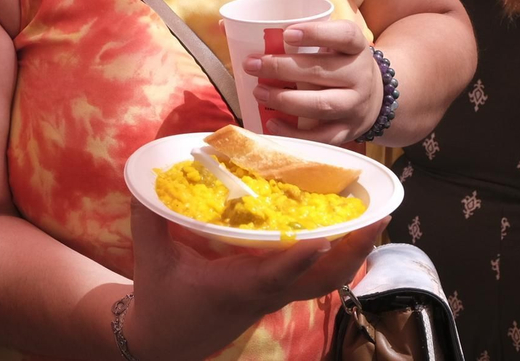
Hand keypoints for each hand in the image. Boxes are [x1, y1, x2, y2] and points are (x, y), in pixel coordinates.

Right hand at [124, 200, 382, 360]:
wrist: (168, 344)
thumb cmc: (162, 301)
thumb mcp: (151, 259)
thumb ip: (148, 217)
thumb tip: (143, 175)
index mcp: (236, 288)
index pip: (275, 275)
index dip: (300, 258)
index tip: (323, 237)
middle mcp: (265, 293)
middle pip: (322, 280)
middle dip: (352, 252)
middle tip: (376, 218)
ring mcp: (275, 296)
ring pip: (326, 280)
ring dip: (350, 251)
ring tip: (371, 217)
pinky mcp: (276, 295)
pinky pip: (315, 276)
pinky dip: (334, 254)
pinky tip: (342, 229)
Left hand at [245, 20, 381, 143]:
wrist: (375, 97)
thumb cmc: (335, 62)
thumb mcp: (327, 43)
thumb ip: (288, 33)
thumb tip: (225, 24)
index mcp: (355, 47)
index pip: (344, 35)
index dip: (317, 33)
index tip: (288, 33)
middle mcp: (360, 75)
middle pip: (323, 71)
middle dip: (283, 68)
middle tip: (252, 64)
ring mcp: (355, 105)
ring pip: (322, 104)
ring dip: (286, 99)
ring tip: (258, 92)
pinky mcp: (347, 131)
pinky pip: (322, 136)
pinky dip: (295, 132)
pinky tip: (271, 122)